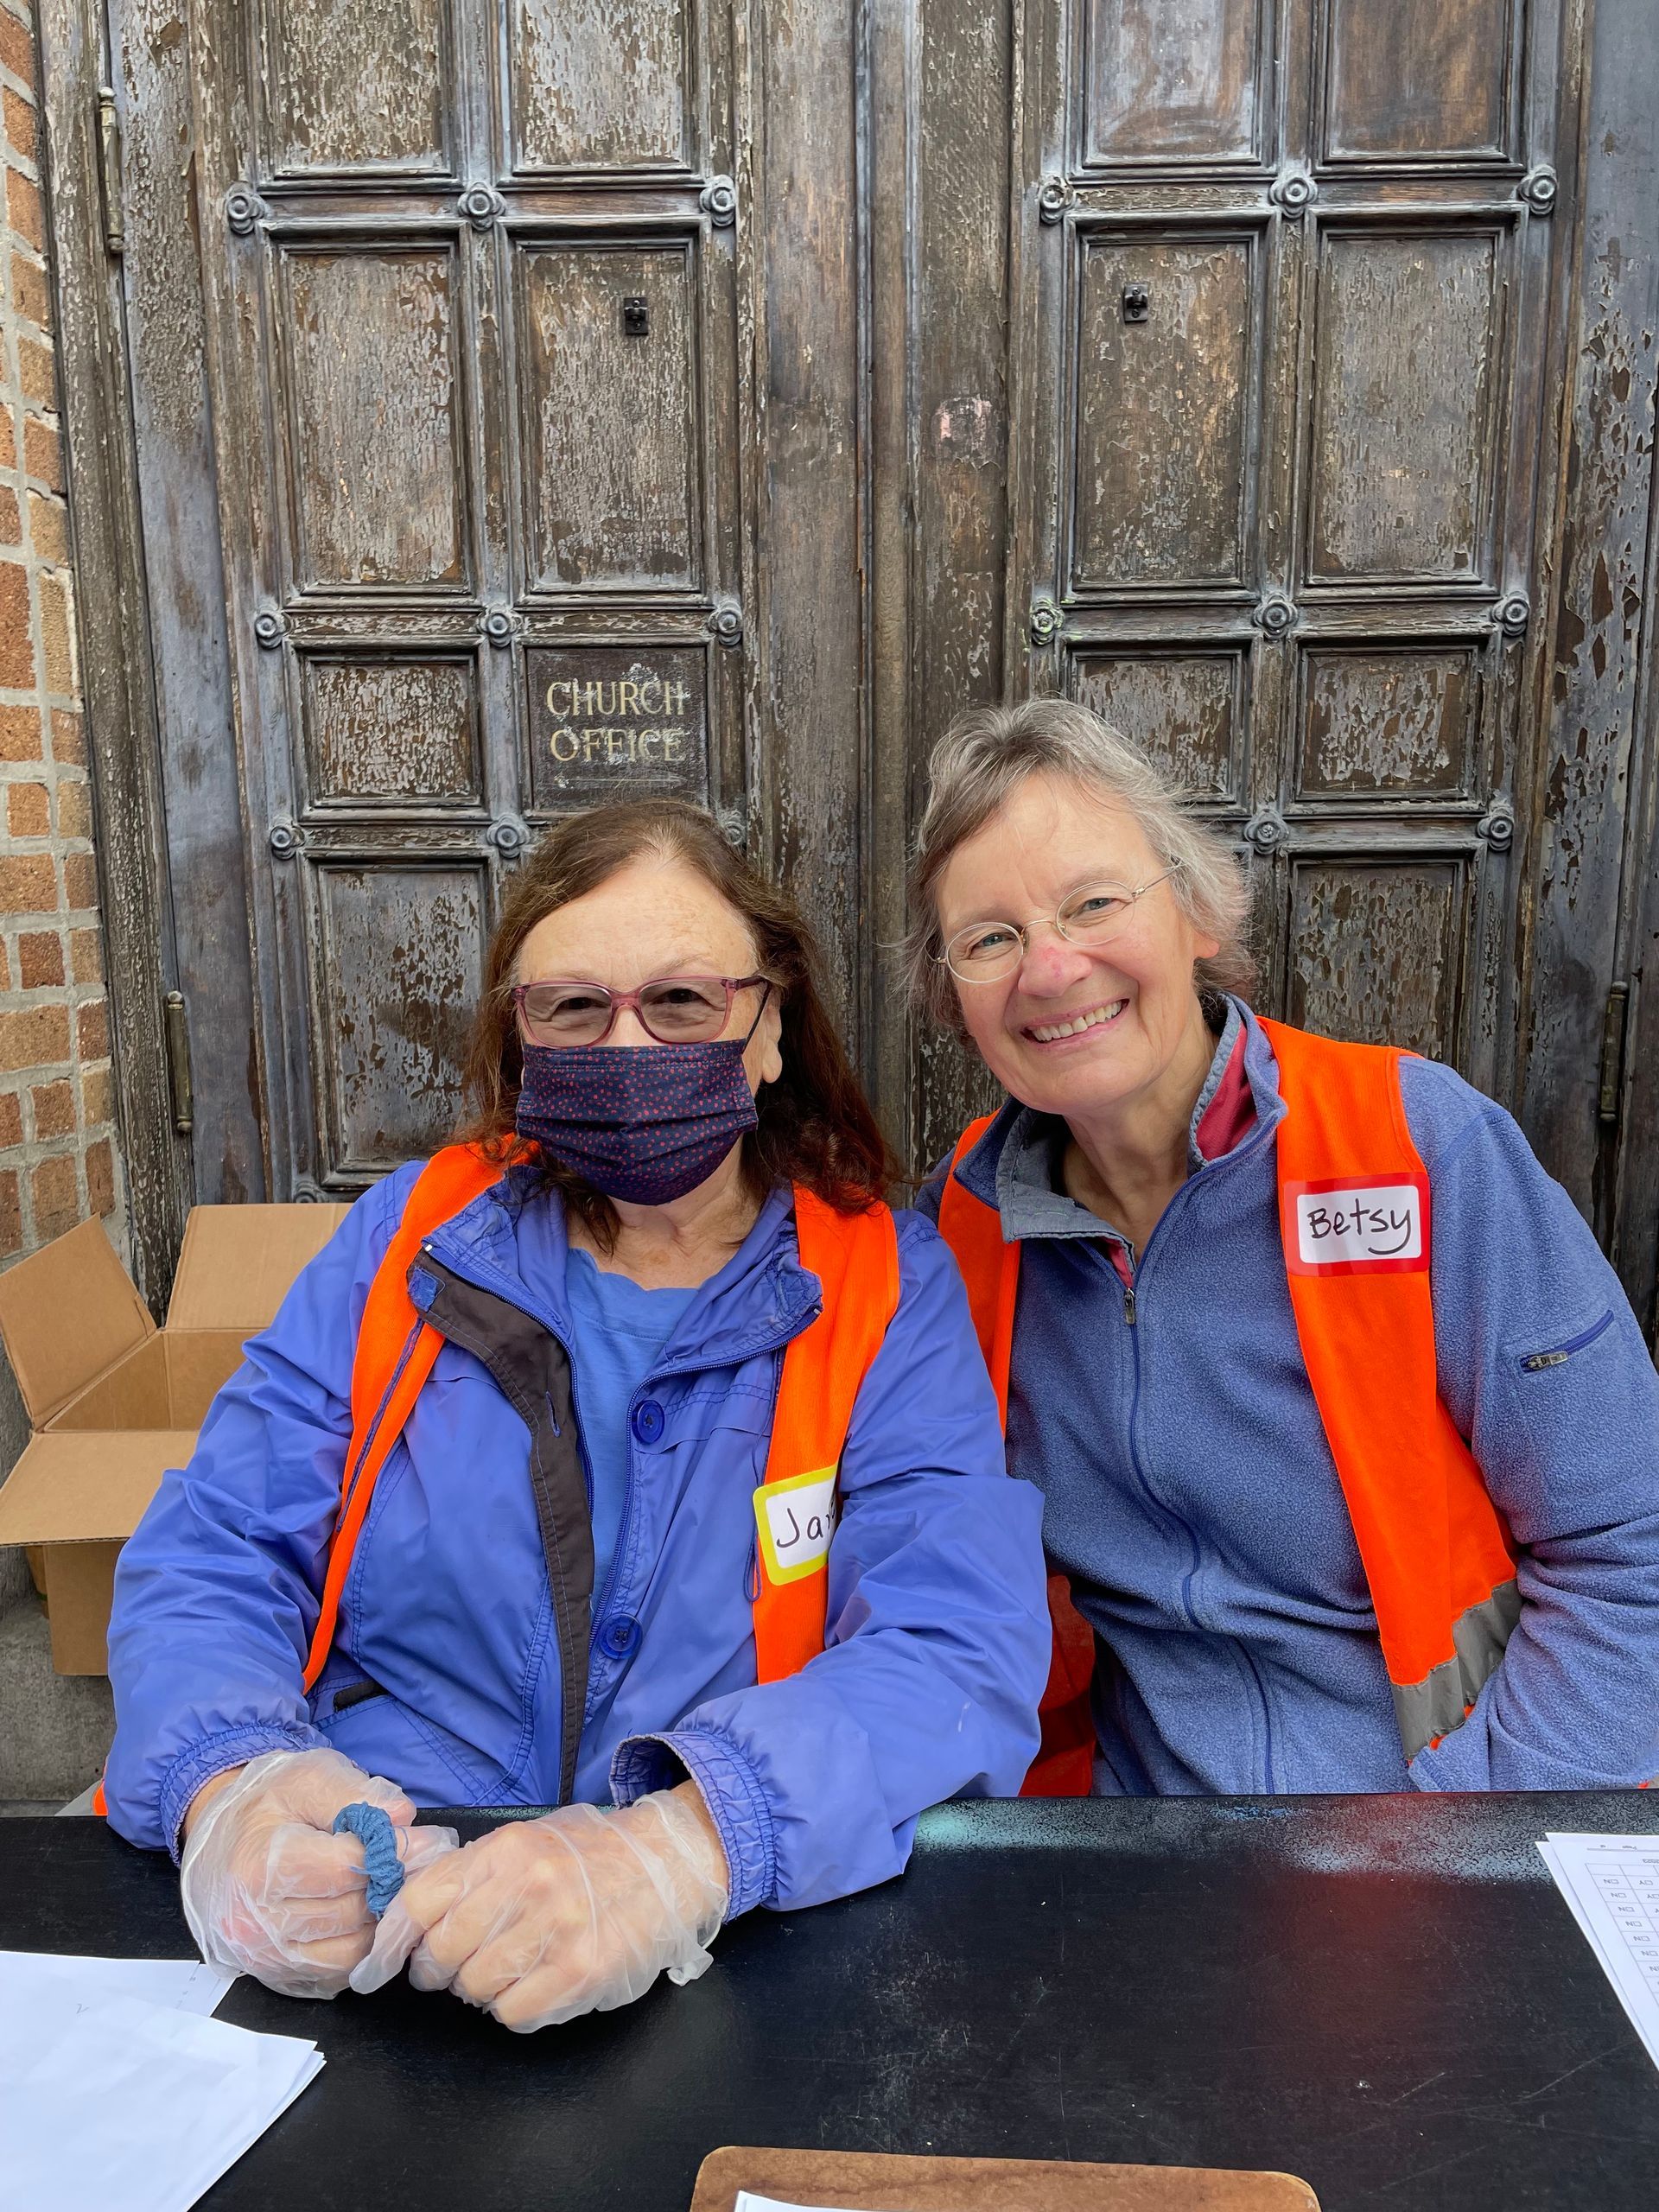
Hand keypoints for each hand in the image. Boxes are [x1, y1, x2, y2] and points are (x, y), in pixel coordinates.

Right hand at [179, 1746, 457, 1999]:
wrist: (218, 1839)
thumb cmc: (266, 1804)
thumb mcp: (306, 1777)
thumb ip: (355, 1794)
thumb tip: (402, 1817)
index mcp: (260, 1867)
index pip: (345, 1869)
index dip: (390, 1853)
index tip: (419, 1840)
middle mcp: (254, 1922)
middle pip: (349, 1912)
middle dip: (386, 1886)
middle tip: (410, 1865)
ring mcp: (261, 1955)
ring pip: (347, 1951)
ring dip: (375, 1920)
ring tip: (383, 1888)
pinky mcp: (272, 1975)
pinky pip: (333, 1974)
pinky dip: (355, 1948)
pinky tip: (359, 1916)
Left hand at [351, 1782, 729, 2031]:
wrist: (668, 1862)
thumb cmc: (589, 1855)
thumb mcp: (527, 1841)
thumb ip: (471, 1872)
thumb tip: (403, 1913)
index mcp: (506, 1850)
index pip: (421, 1901)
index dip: (393, 1939)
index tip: (379, 1964)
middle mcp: (528, 1888)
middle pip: (442, 1953)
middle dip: (439, 1969)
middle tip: (456, 1967)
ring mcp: (556, 1933)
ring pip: (475, 1989)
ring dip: (481, 1989)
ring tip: (508, 1969)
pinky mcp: (581, 1974)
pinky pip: (513, 2014)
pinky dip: (514, 2008)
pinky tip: (536, 1984)